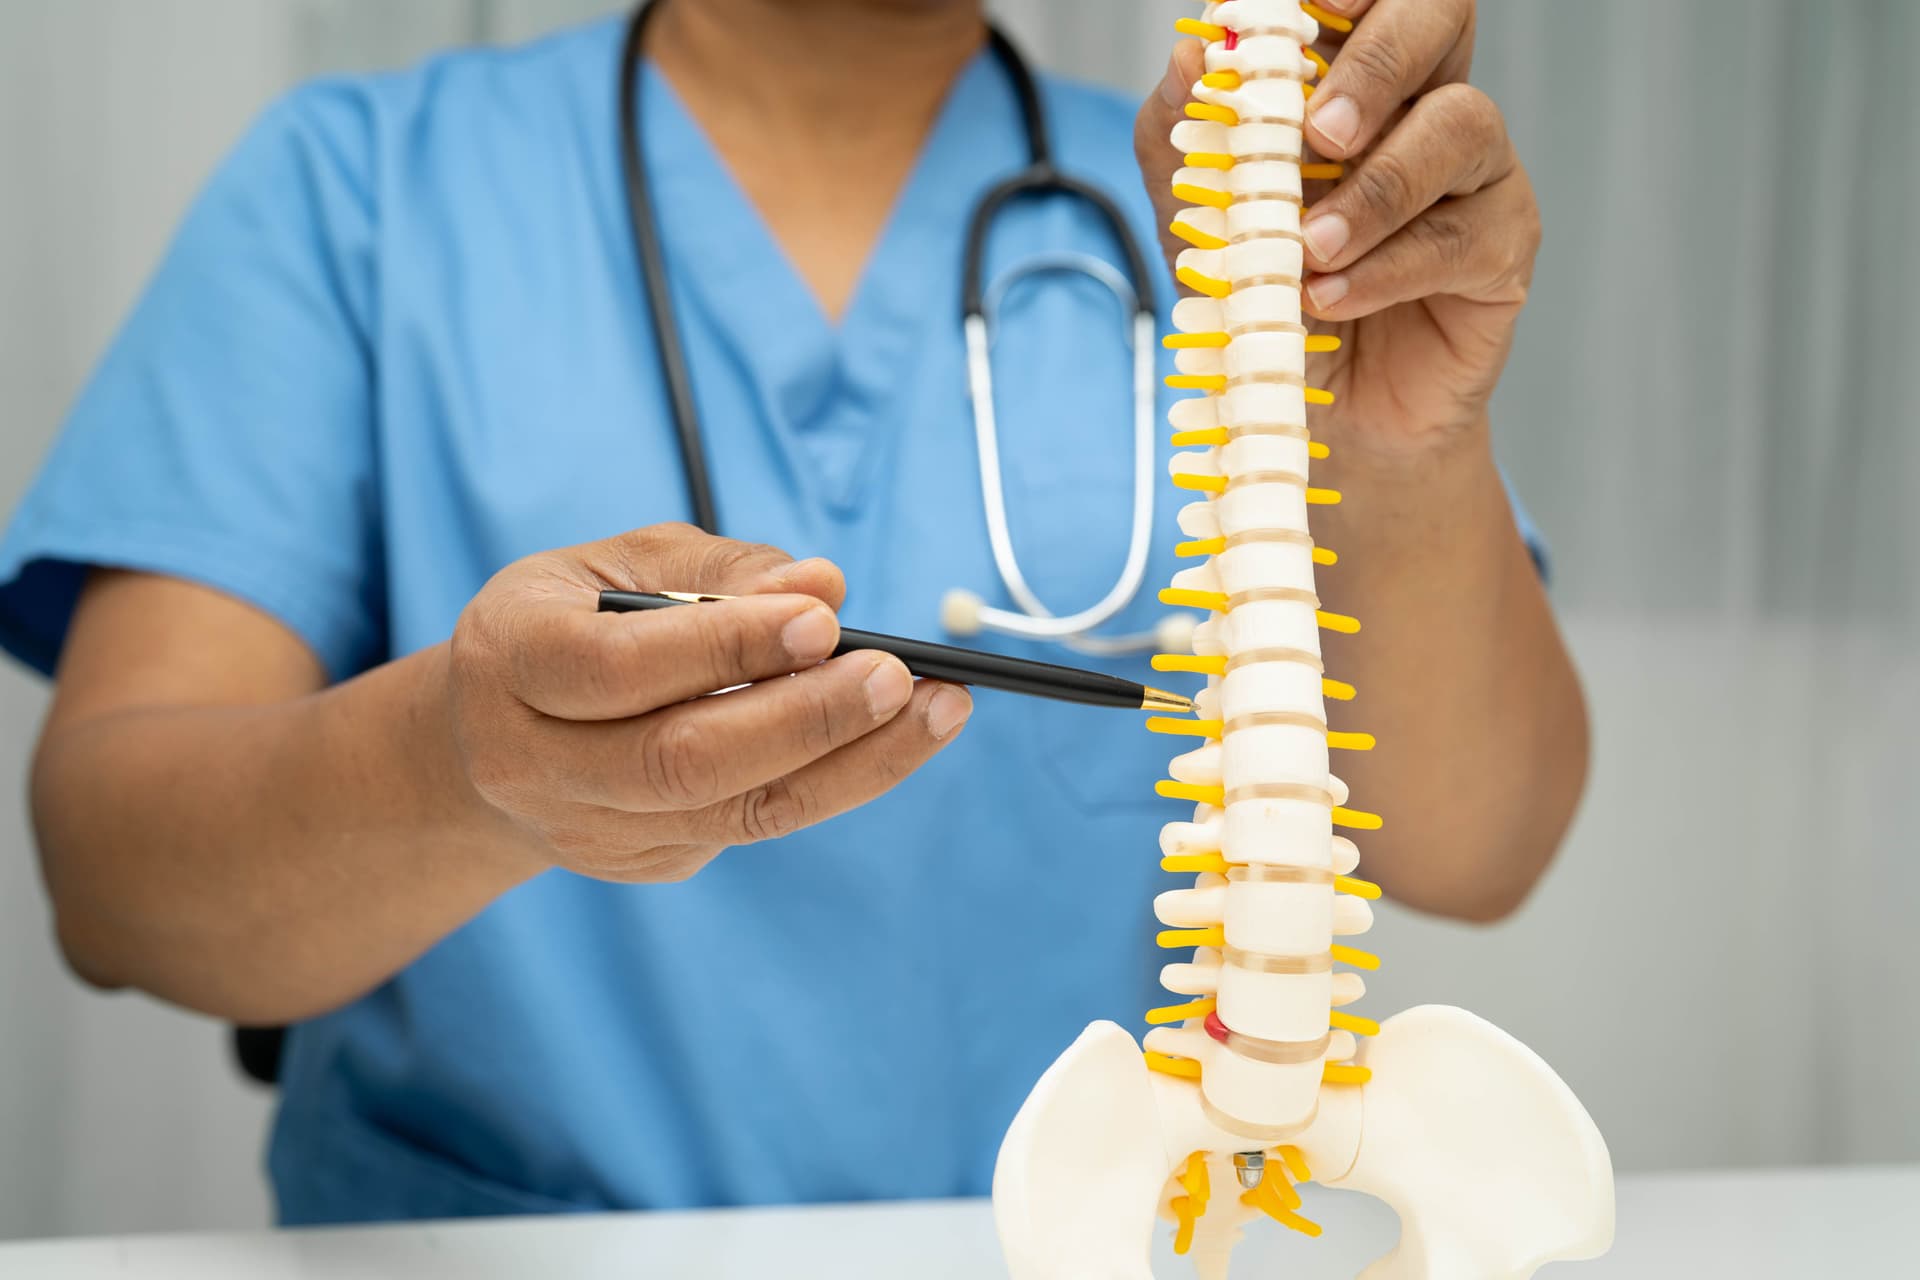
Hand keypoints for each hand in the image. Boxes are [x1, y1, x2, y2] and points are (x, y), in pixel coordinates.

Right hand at [447, 524, 970, 882]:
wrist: (491, 736)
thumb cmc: (572, 620)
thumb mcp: (620, 562)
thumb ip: (716, 573)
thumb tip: (822, 587)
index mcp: (511, 658)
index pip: (617, 669)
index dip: (726, 647)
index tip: (824, 620)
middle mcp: (535, 761)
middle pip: (680, 760)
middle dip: (804, 719)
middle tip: (899, 676)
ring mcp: (589, 829)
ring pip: (734, 811)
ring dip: (851, 763)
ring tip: (937, 711)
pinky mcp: (645, 863)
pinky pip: (752, 825)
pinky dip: (833, 780)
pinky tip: (891, 738)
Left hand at [1136, 0, 1537, 457]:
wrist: (1301, 414)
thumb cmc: (1262, 302)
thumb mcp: (1197, 219)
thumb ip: (1183, 137)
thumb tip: (1186, 57)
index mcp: (1354, 79)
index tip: (1306, 5)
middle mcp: (1424, 105)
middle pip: (1441, 18)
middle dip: (1377, 61)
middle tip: (1318, 132)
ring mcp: (1476, 174)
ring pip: (1460, 125)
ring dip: (1375, 189)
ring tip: (1307, 251)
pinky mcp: (1502, 249)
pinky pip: (1458, 237)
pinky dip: (1385, 269)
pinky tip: (1332, 298)